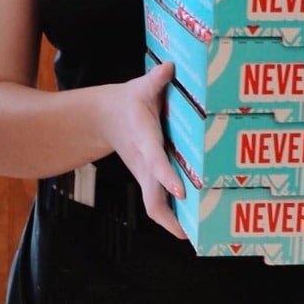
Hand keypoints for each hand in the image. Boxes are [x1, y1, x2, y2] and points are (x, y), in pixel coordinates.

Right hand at [99, 62, 187, 240]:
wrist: (104, 118)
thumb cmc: (128, 102)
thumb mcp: (140, 87)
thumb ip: (156, 79)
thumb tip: (170, 67)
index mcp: (144, 142)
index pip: (156, 163)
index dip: (167, 177)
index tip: (183, 191)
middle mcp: (144, 164)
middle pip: (152, 199)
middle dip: (171, 218)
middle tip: (193, 233)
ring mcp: (145, 175)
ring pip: (155, 206)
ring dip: (173, 222)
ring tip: (198, 236)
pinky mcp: (148, 179)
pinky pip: (159, 203)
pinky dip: (173, 216)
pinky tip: (192, 225)